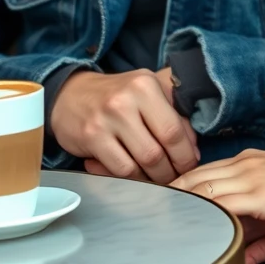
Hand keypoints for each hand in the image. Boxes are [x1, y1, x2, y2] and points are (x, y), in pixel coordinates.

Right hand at [50, 68, 198, 184]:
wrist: (71, 94)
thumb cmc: (119, 95)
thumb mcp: (149, 90)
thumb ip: (175, 112)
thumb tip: (193, 147)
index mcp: (146, 84)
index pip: (175, 129)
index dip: (186, 153)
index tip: (190, 163)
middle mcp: (126, 100)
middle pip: (159, 150)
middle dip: (172, 170)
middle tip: (175, 175)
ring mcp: (106, 119)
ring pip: (141, 164)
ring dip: (154, 178)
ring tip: (157, 177)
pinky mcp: (91, 137)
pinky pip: (120, 170)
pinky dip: (133, 179)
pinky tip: (136, 175)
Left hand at [171, 150, 264, 263]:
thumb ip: (257, 238)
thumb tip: (240, 262)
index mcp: (246, 161)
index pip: (203, 169)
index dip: (181, 182)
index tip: (163, 197)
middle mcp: (244, 164)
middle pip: (196, 175)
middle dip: (172, 190)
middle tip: (151, 207)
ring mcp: (249, 177)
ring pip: (203, 186)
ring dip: (181, 201)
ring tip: (161, 215)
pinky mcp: (258, 194)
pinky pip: (221, 202)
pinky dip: (203, 210)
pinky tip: (189, 220)